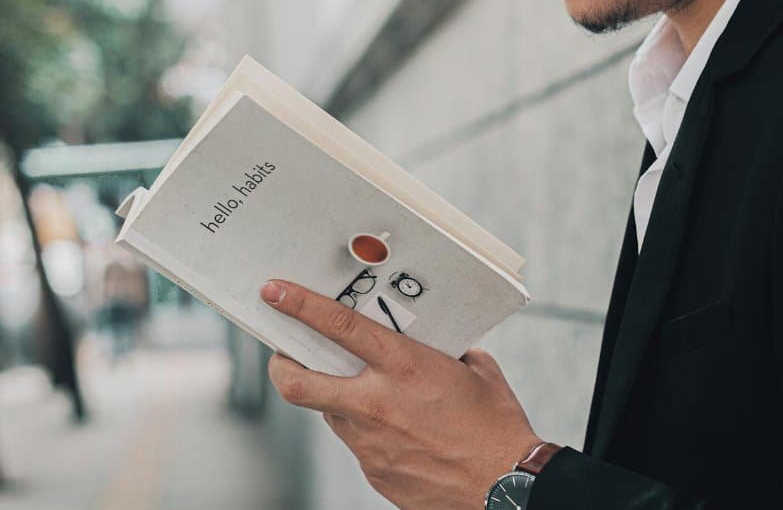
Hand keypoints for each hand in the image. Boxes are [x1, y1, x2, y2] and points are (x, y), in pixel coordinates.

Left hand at [260, 279, 539, 508]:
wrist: (508, 490)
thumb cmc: (498, 428)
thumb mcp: (476, 371)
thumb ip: (446, 349)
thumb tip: (433, 340)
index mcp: (403, 367)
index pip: (337, 327)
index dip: (298, 305)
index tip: (274, 292)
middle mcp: (376, 403)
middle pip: (297, 383)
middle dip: (282, 365)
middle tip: (284, 353)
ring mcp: (369, 442)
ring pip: (329, 413)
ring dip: (336, 398)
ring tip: (364, 393)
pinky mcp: (374, 471)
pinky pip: (357, 443)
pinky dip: (367, 431)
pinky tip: (395, 431)